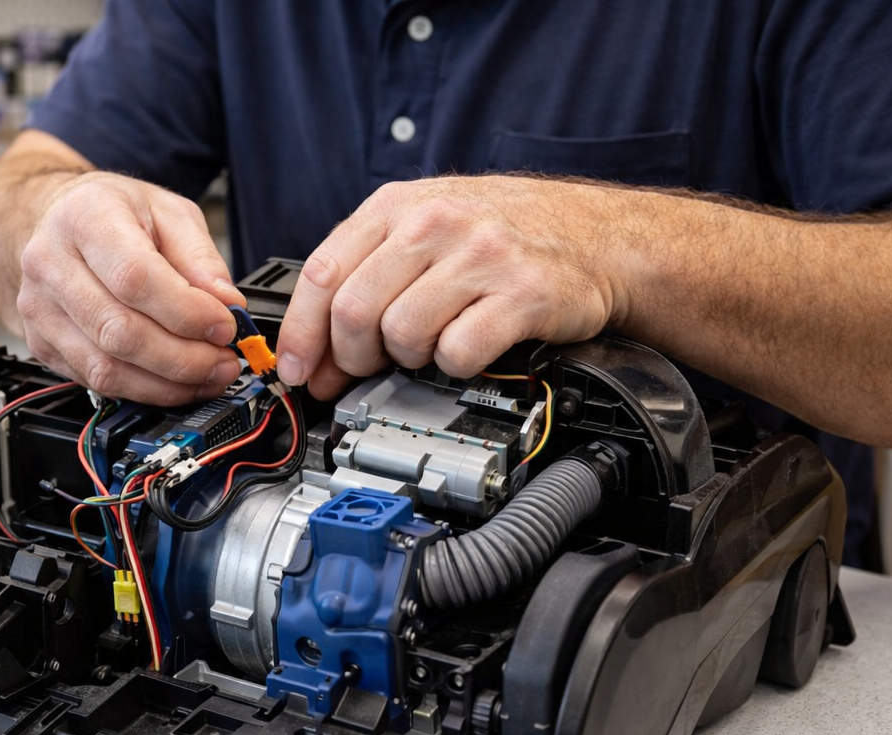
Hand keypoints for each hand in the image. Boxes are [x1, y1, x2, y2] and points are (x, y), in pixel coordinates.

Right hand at [15, 172, 244, 404]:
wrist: (58, 221)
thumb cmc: (113, 213)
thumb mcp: (169, 212)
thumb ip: (201, 258)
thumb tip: (226, 304)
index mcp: (84, 219)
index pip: (134, 278)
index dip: (186, 312)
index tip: (224, 326)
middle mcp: (51, 265)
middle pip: (119, 332)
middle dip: (183, 358)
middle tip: (224, 361)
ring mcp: (40, 310)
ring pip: (106, 368)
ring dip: (166, 384)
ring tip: (207, 376)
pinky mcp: (42, 344)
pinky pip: (96, 382)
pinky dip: (143, 390)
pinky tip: (174, 382)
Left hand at [276, 176, 630, 398]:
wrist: (594, 235)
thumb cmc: (501, 236)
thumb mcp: (424, 229)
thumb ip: (366, 274)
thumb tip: (313, 352)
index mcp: (398, 206)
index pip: (322, 274)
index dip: (301, 335)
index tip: (297, 371)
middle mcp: (436, 223)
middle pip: (354, 312)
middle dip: (352, 357)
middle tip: (369, 368)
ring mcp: (480, 256)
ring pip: (402, 335)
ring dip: (408, 360)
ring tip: (430, 347)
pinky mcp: (521, 294)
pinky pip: (458, 352)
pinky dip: (455, 367)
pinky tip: (468, 349)